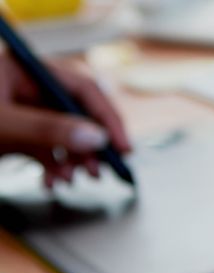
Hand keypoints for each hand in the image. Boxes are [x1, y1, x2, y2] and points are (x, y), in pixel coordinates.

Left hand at [0, 54, 130, 187]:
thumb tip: (95, 138)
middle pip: (78, 115)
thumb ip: (48, 129)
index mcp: (27, 70)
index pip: (83, 89)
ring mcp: (24, 112)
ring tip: (71, 179)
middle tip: (97, 170)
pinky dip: (54, 168)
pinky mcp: (18, 134)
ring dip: (72, 162)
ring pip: (66, 136)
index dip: (107, 119)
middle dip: (89, 147)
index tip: (121, 147)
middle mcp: (29, 87)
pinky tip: (51, 181)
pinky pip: (48, 150)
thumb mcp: (4, 125)